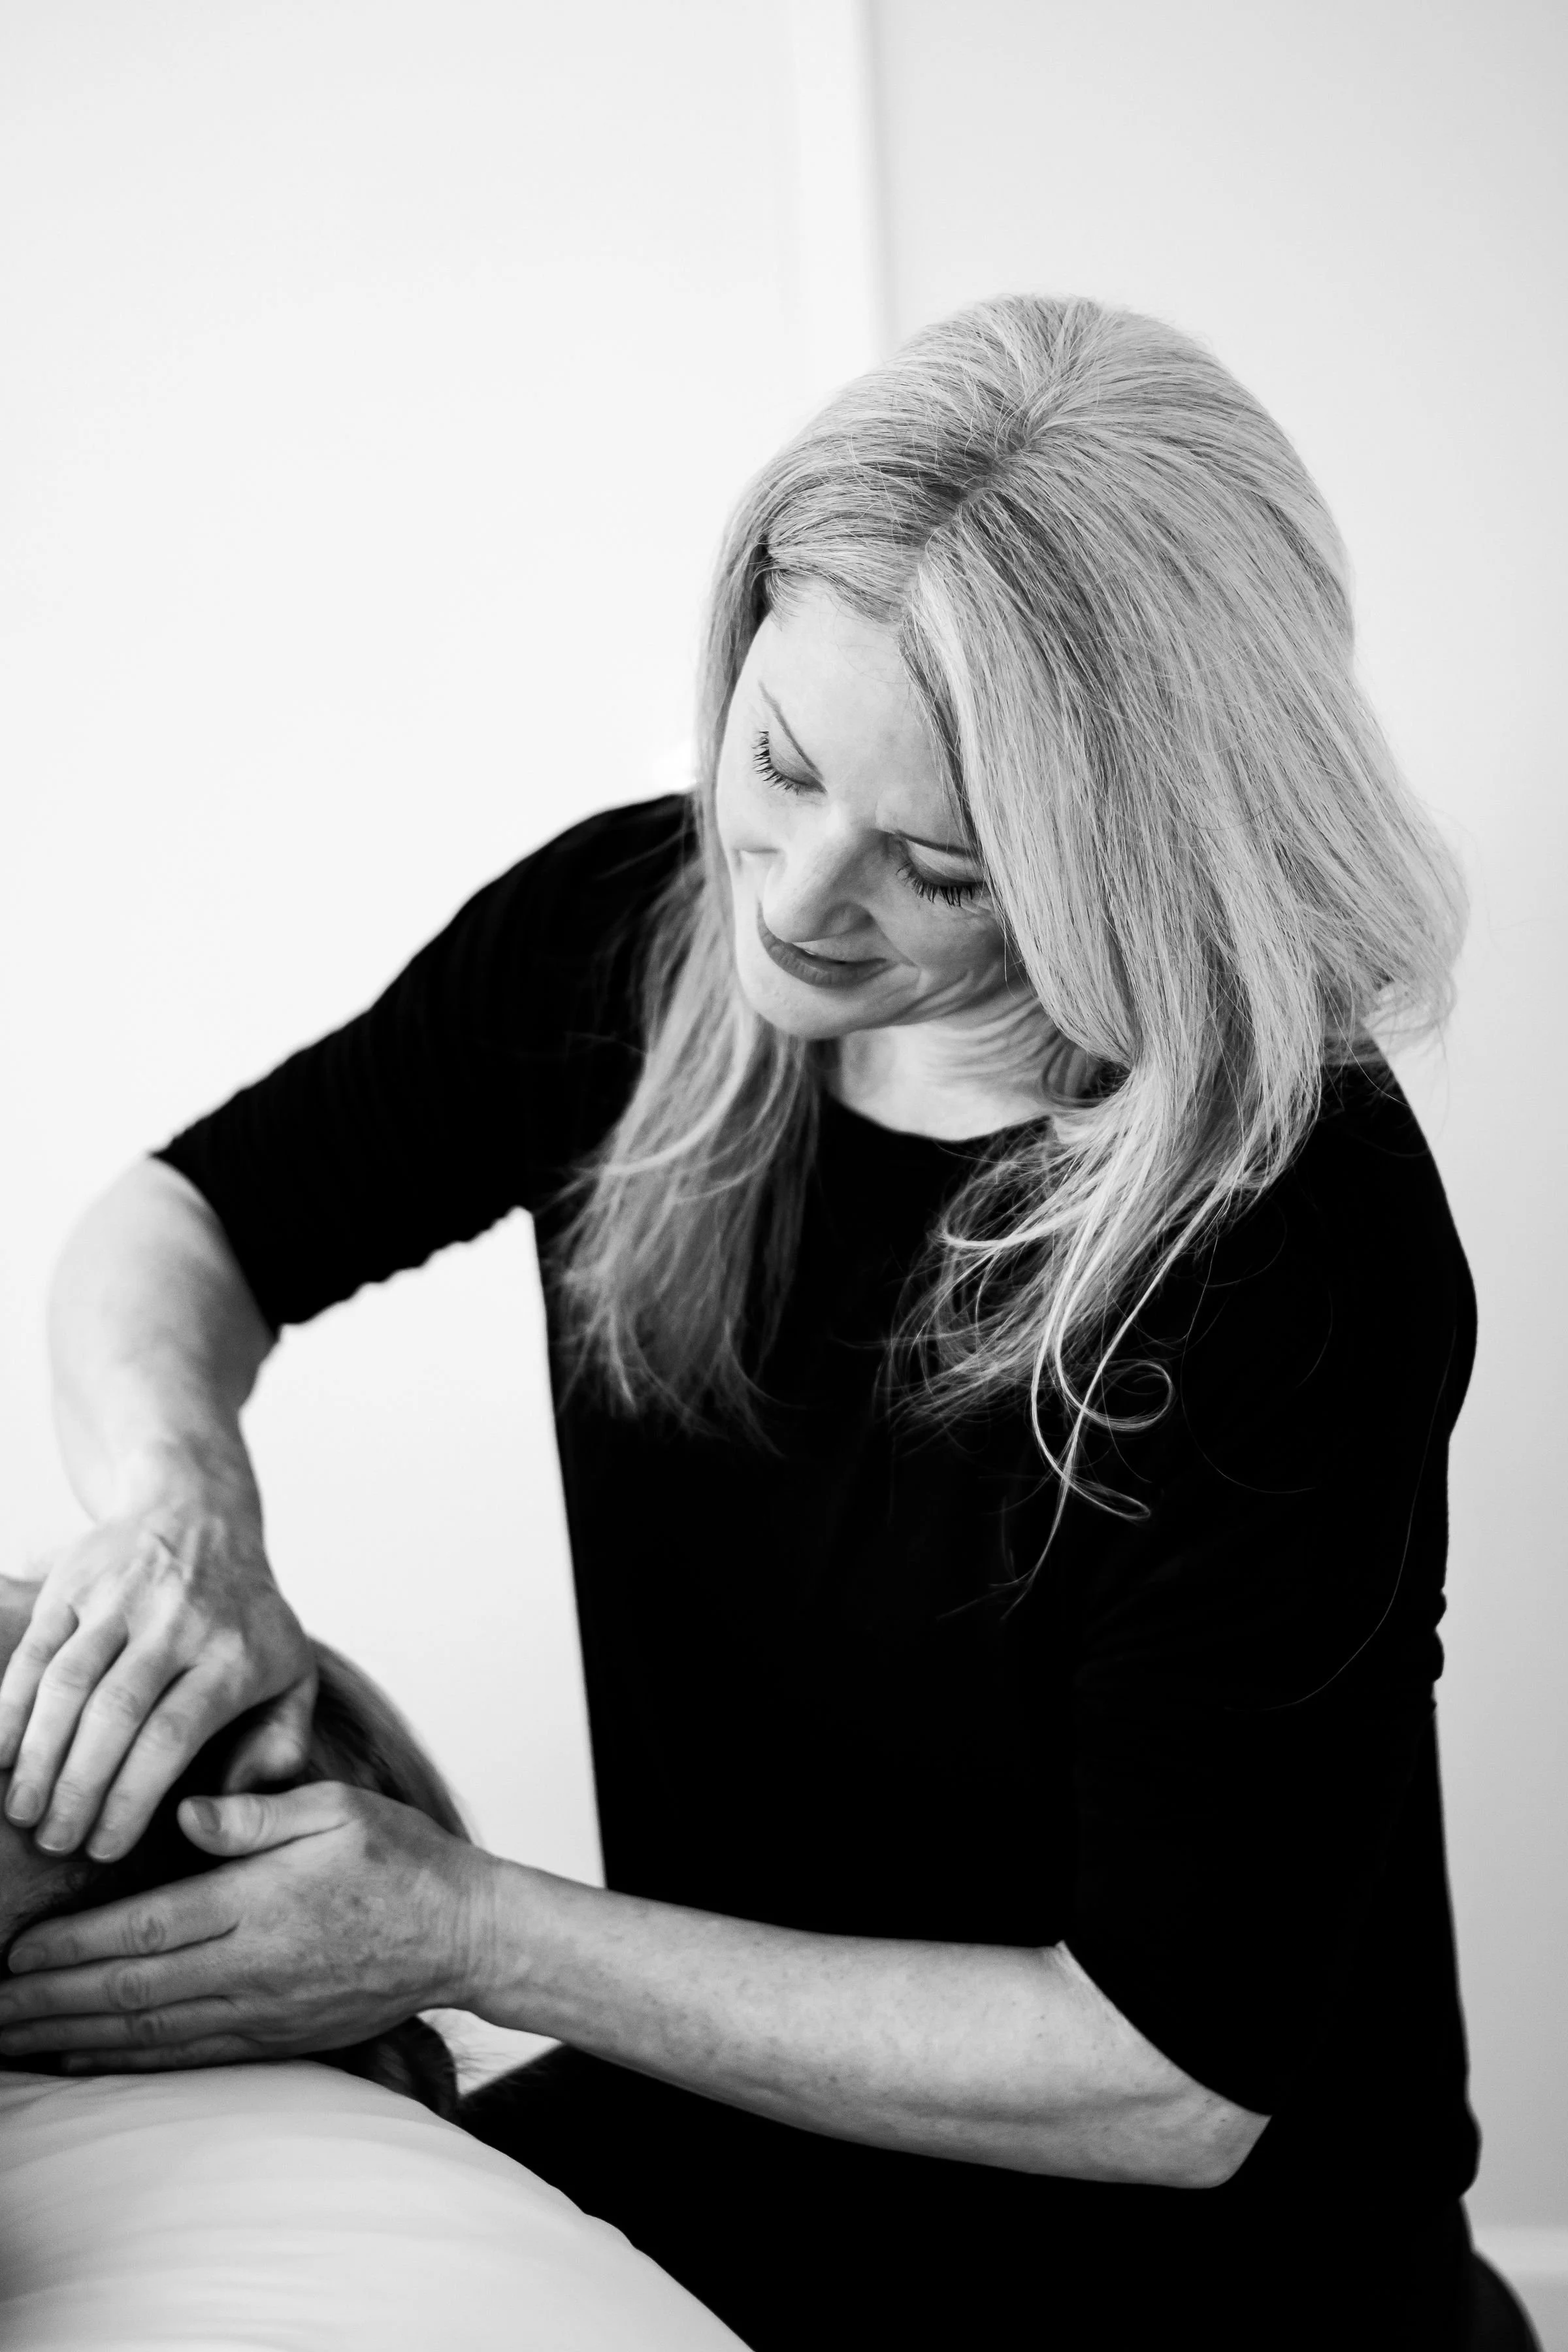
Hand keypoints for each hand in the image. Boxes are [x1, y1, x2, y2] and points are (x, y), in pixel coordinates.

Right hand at [0, 1507, 315, 1861]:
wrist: (202, 1515)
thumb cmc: (247, 1617)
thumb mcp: (293, 1671)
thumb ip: (282, 1743)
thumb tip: (233, 1800)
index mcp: (233, 1654)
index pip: (172, 1736)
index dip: (130, 1799)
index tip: (104, 1849)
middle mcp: (177, 1622)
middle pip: (115, 1715)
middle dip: (78, 1789)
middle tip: (56, 1841)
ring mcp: (123, 1598)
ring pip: (68, 1683)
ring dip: (38, 1755)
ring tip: (23, 1811)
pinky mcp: (76, 1583)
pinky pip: (36, 1651)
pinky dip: (10, 1706)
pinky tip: (0, 1757)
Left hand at [0, 1781, 494, 2069]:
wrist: (465, 1934)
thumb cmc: (402, 1858)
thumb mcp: (337, 1807)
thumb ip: (257, 1815)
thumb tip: (187, 1817)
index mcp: (261, 1904)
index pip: (146, 1928)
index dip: (72, 1944)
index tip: (13, 1952)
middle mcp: (252, 1967)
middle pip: (129, 1990)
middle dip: (48, 2003)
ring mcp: (261, 2011)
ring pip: (147, 2033)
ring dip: (71, 2039)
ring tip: (12, 2040)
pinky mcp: (275, 2037)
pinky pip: (184, 2056)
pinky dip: (125, 2061)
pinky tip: (83, 2059)